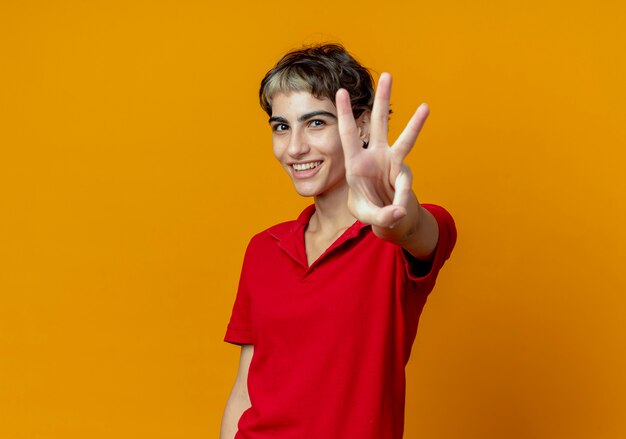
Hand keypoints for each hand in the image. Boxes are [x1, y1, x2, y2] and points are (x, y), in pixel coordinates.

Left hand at [336, 72, 429, 228]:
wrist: (385, 215)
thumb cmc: (369, 209)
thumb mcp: (366, 215)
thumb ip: (379, 216)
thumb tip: (398, 212)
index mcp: (355, 162)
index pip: (348, 134)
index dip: (345, 114)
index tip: (341, 91)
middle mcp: (374, 156)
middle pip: (378, 124)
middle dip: (383, 100)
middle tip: (387, 75)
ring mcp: (392, 162)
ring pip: (404, 138)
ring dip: (415, 122)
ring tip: (425, 107)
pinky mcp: (404, 171)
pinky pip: (405, 183)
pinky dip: (402, 196)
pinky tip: (398, 208)